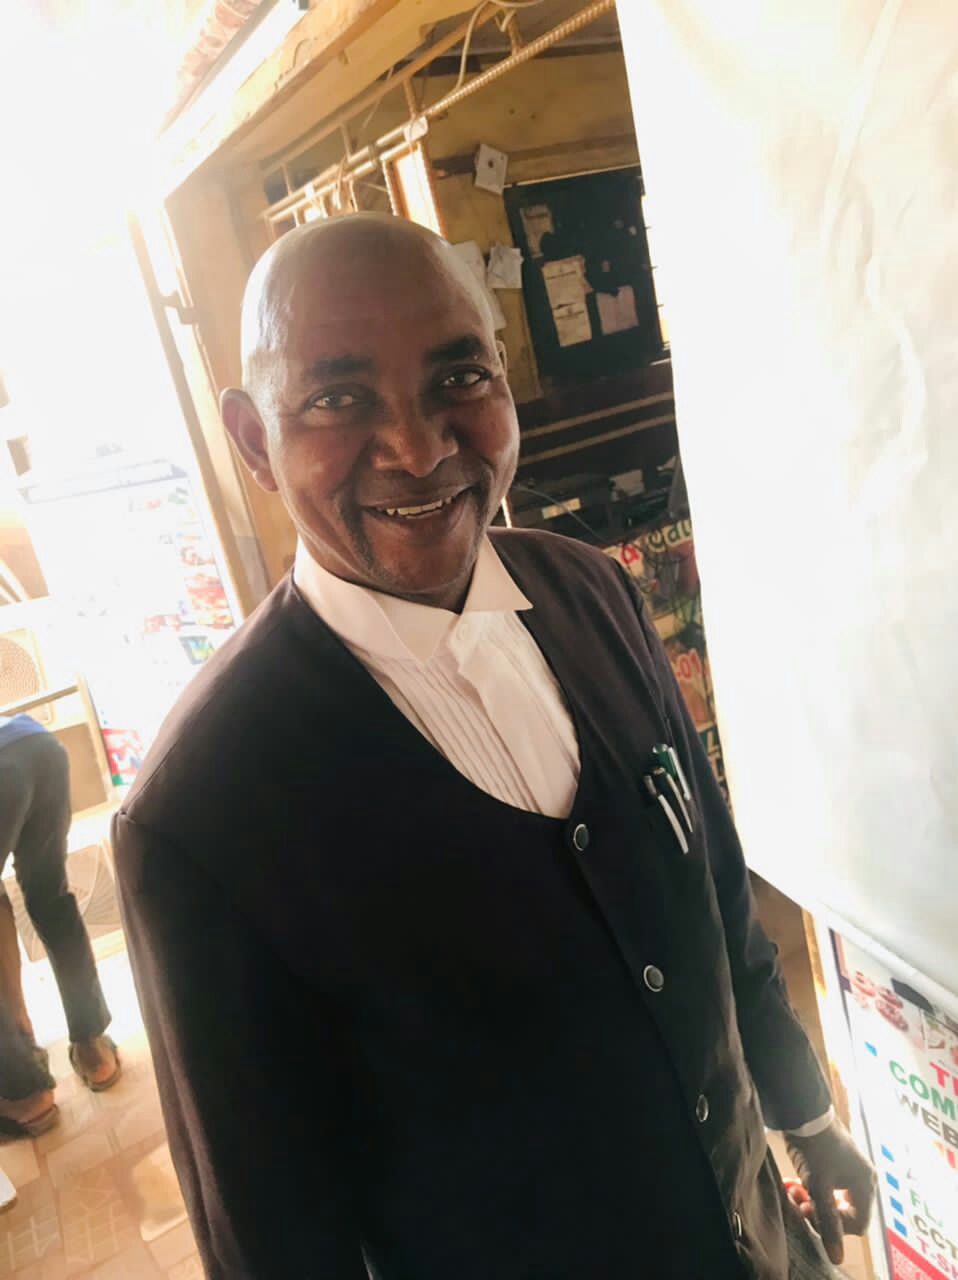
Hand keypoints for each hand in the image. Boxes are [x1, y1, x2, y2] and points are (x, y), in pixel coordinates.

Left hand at [785, 1118, 876, 1264]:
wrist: (803, 1111)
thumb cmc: (814, 1148)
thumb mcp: (819, 1187)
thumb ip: (828, 1222)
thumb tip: (836, 1257)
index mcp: (866, 1184)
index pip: (858, 1223)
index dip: (835, 1227)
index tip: (812, 1212)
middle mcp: (862, 1177)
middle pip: (845, 1212)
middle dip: (820, 1211)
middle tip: (799, 1201)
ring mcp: (849, 1168)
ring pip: (832, 1198)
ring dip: (812, 1199)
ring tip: (793, 1190)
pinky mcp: (836, 1161)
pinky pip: (826, 1185)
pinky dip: (810, 1187)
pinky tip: (792, 1183)